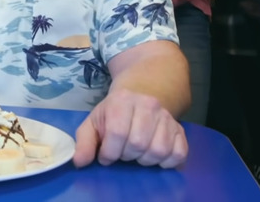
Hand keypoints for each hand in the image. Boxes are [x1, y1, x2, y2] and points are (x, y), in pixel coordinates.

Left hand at [73, 89, 187, 168]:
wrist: (138, 97)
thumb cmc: (112, 114)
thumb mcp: (93, 123)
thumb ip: (84, 142)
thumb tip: (79, 162)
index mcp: (122, 101)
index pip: (117, 133)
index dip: (109, 152)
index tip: (106, 156)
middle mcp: (148, 105)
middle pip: (138, 143)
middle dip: (126, 155)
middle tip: (122, 153)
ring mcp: (166, 116)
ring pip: (159, 150)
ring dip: (145, 160)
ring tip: (136, 154)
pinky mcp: (180, 129)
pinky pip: (179, 153)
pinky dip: (166, 162)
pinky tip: (154, 157)